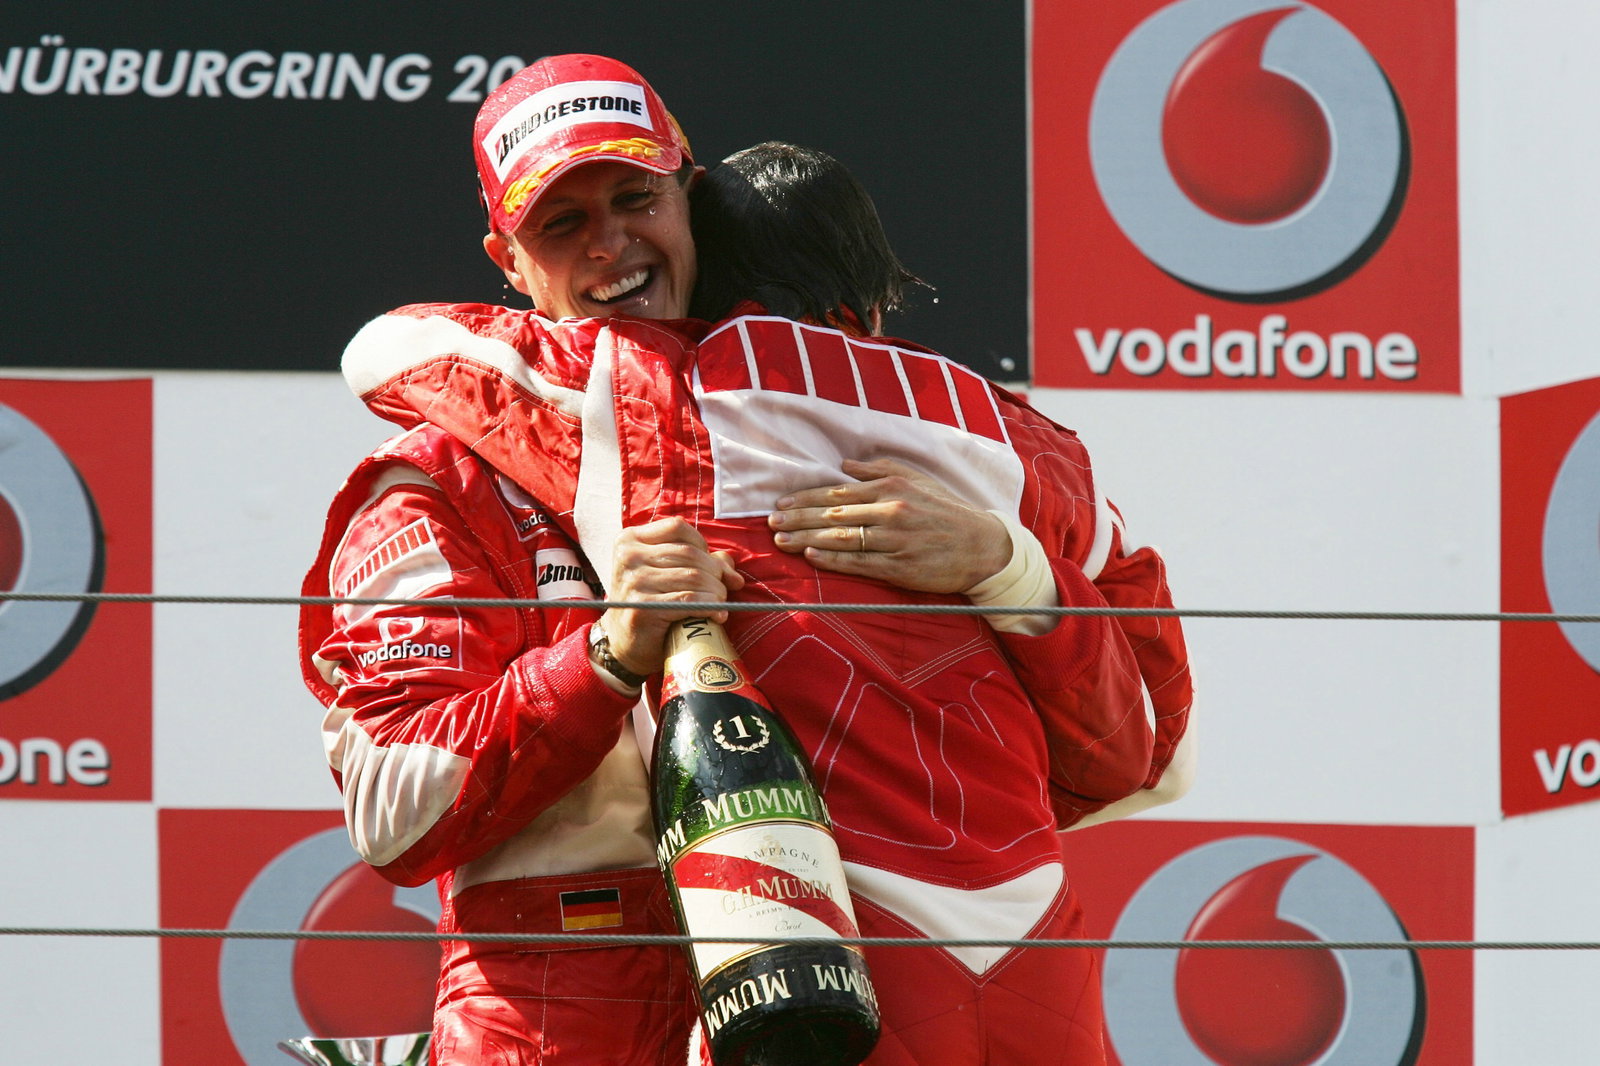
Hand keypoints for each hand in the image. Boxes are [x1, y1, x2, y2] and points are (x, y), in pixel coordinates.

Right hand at [602, 518, 744, 676]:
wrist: (626, 642)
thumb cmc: (651, 603)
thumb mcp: (668, 573)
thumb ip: (700, 562)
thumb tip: (734, 575)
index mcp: (630, 540)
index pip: (677, 528)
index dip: (702, 545)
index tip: (711, 566)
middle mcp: (628, 556)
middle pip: (689, 553)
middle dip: (715, 572)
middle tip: (723, 590)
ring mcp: (633, 582)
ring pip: (693, 576)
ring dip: (716, 591)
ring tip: (720, 603)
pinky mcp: (643, 608)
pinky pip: (689, 600)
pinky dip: (710, 606)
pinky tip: (717, 615)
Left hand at [766, 458, 1010, 593]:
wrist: (982, 546)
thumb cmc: (947, 511)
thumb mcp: (917, 479)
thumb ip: (878, 469)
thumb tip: (843, 465)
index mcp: (892, 487)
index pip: (838, 491)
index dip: (806, 498)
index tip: (781, 504)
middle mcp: (891, 510)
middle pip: (834, 512)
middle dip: (798, 517)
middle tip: (771, 522)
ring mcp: (895, 540)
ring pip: (842, 536)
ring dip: (808, 537)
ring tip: (781, 540)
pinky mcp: (900, 566)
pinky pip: (860, 562)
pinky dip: (833, 558)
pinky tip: (811, 555)